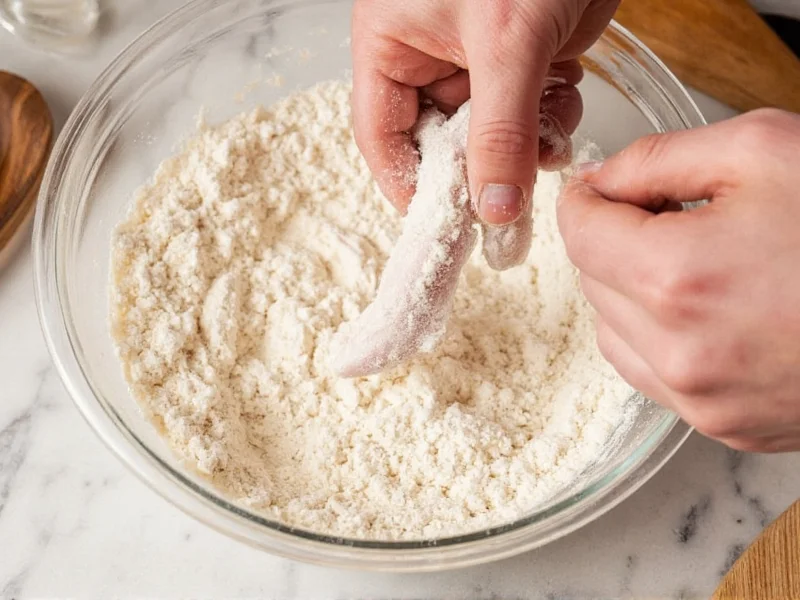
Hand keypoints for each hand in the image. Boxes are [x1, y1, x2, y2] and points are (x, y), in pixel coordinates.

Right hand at [351, 0, 618, 267]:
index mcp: (392, 46)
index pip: (384, 138)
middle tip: (509, 192)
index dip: (411, 185)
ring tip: (548, 125)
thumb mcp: (505, 43)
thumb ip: (500, 133)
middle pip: (442, 146)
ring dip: (524, 145)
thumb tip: (493, 209)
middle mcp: (430, 60)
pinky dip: (551, 120)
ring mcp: (478, 64)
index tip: (447, 223)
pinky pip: (529, 117)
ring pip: (492, 138)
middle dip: (480, 167)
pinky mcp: (522, 62)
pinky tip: (563, 94)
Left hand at [558, 109, 799, 452]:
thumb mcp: (761, 150)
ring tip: (694, 262)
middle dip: (614, 240)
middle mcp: (678, 351)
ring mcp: (701, 399)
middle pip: (591, 281)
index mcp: (676, 276)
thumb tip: (601, 181)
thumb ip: (657, 159)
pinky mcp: (723, 425)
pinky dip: (658, 337)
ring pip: (613, 332)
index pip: (577, 233)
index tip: (602, 188)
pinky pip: (650, 373)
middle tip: (668, 215)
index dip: (587, 199)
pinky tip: (706, 309)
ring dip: (630, 291)